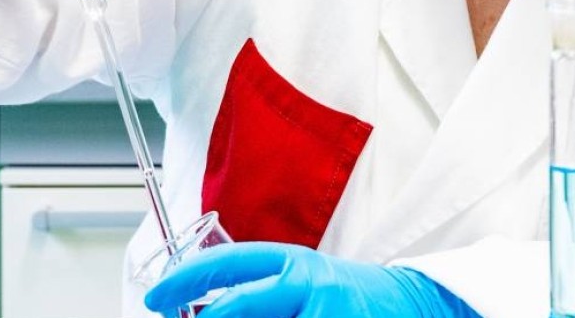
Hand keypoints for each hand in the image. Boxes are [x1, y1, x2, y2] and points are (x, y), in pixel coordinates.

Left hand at [143, 242, 478, 317]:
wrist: (419, 304)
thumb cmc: (352, 299)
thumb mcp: (307, 283)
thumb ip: (265, 294)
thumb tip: (202, 312)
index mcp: (297, 262)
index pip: (231, 263)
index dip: (186, 278)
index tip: (154, 296)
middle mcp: (311, 284)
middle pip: (240, 306)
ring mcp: (328, 312)